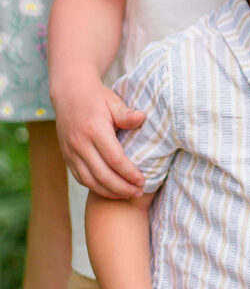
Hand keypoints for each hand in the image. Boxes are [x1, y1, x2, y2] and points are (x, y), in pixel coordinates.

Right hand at [53, 73, 145, 198]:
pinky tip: (110, 190)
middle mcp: (80, 144)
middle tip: (139, 192)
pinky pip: (81, 178)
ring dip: (109, 192)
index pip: (114, 159)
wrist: (69, 93)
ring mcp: (71, 152)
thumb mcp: (113, 101)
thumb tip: (142, 118)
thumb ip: (127, 114)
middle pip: (102, 175)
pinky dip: (96, 188)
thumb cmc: (97, 97)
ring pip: (90, 181)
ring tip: (127, 195)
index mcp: (94, 130)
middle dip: (122, 188)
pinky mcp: (67, 157)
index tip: (143, 181)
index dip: (129, 173)